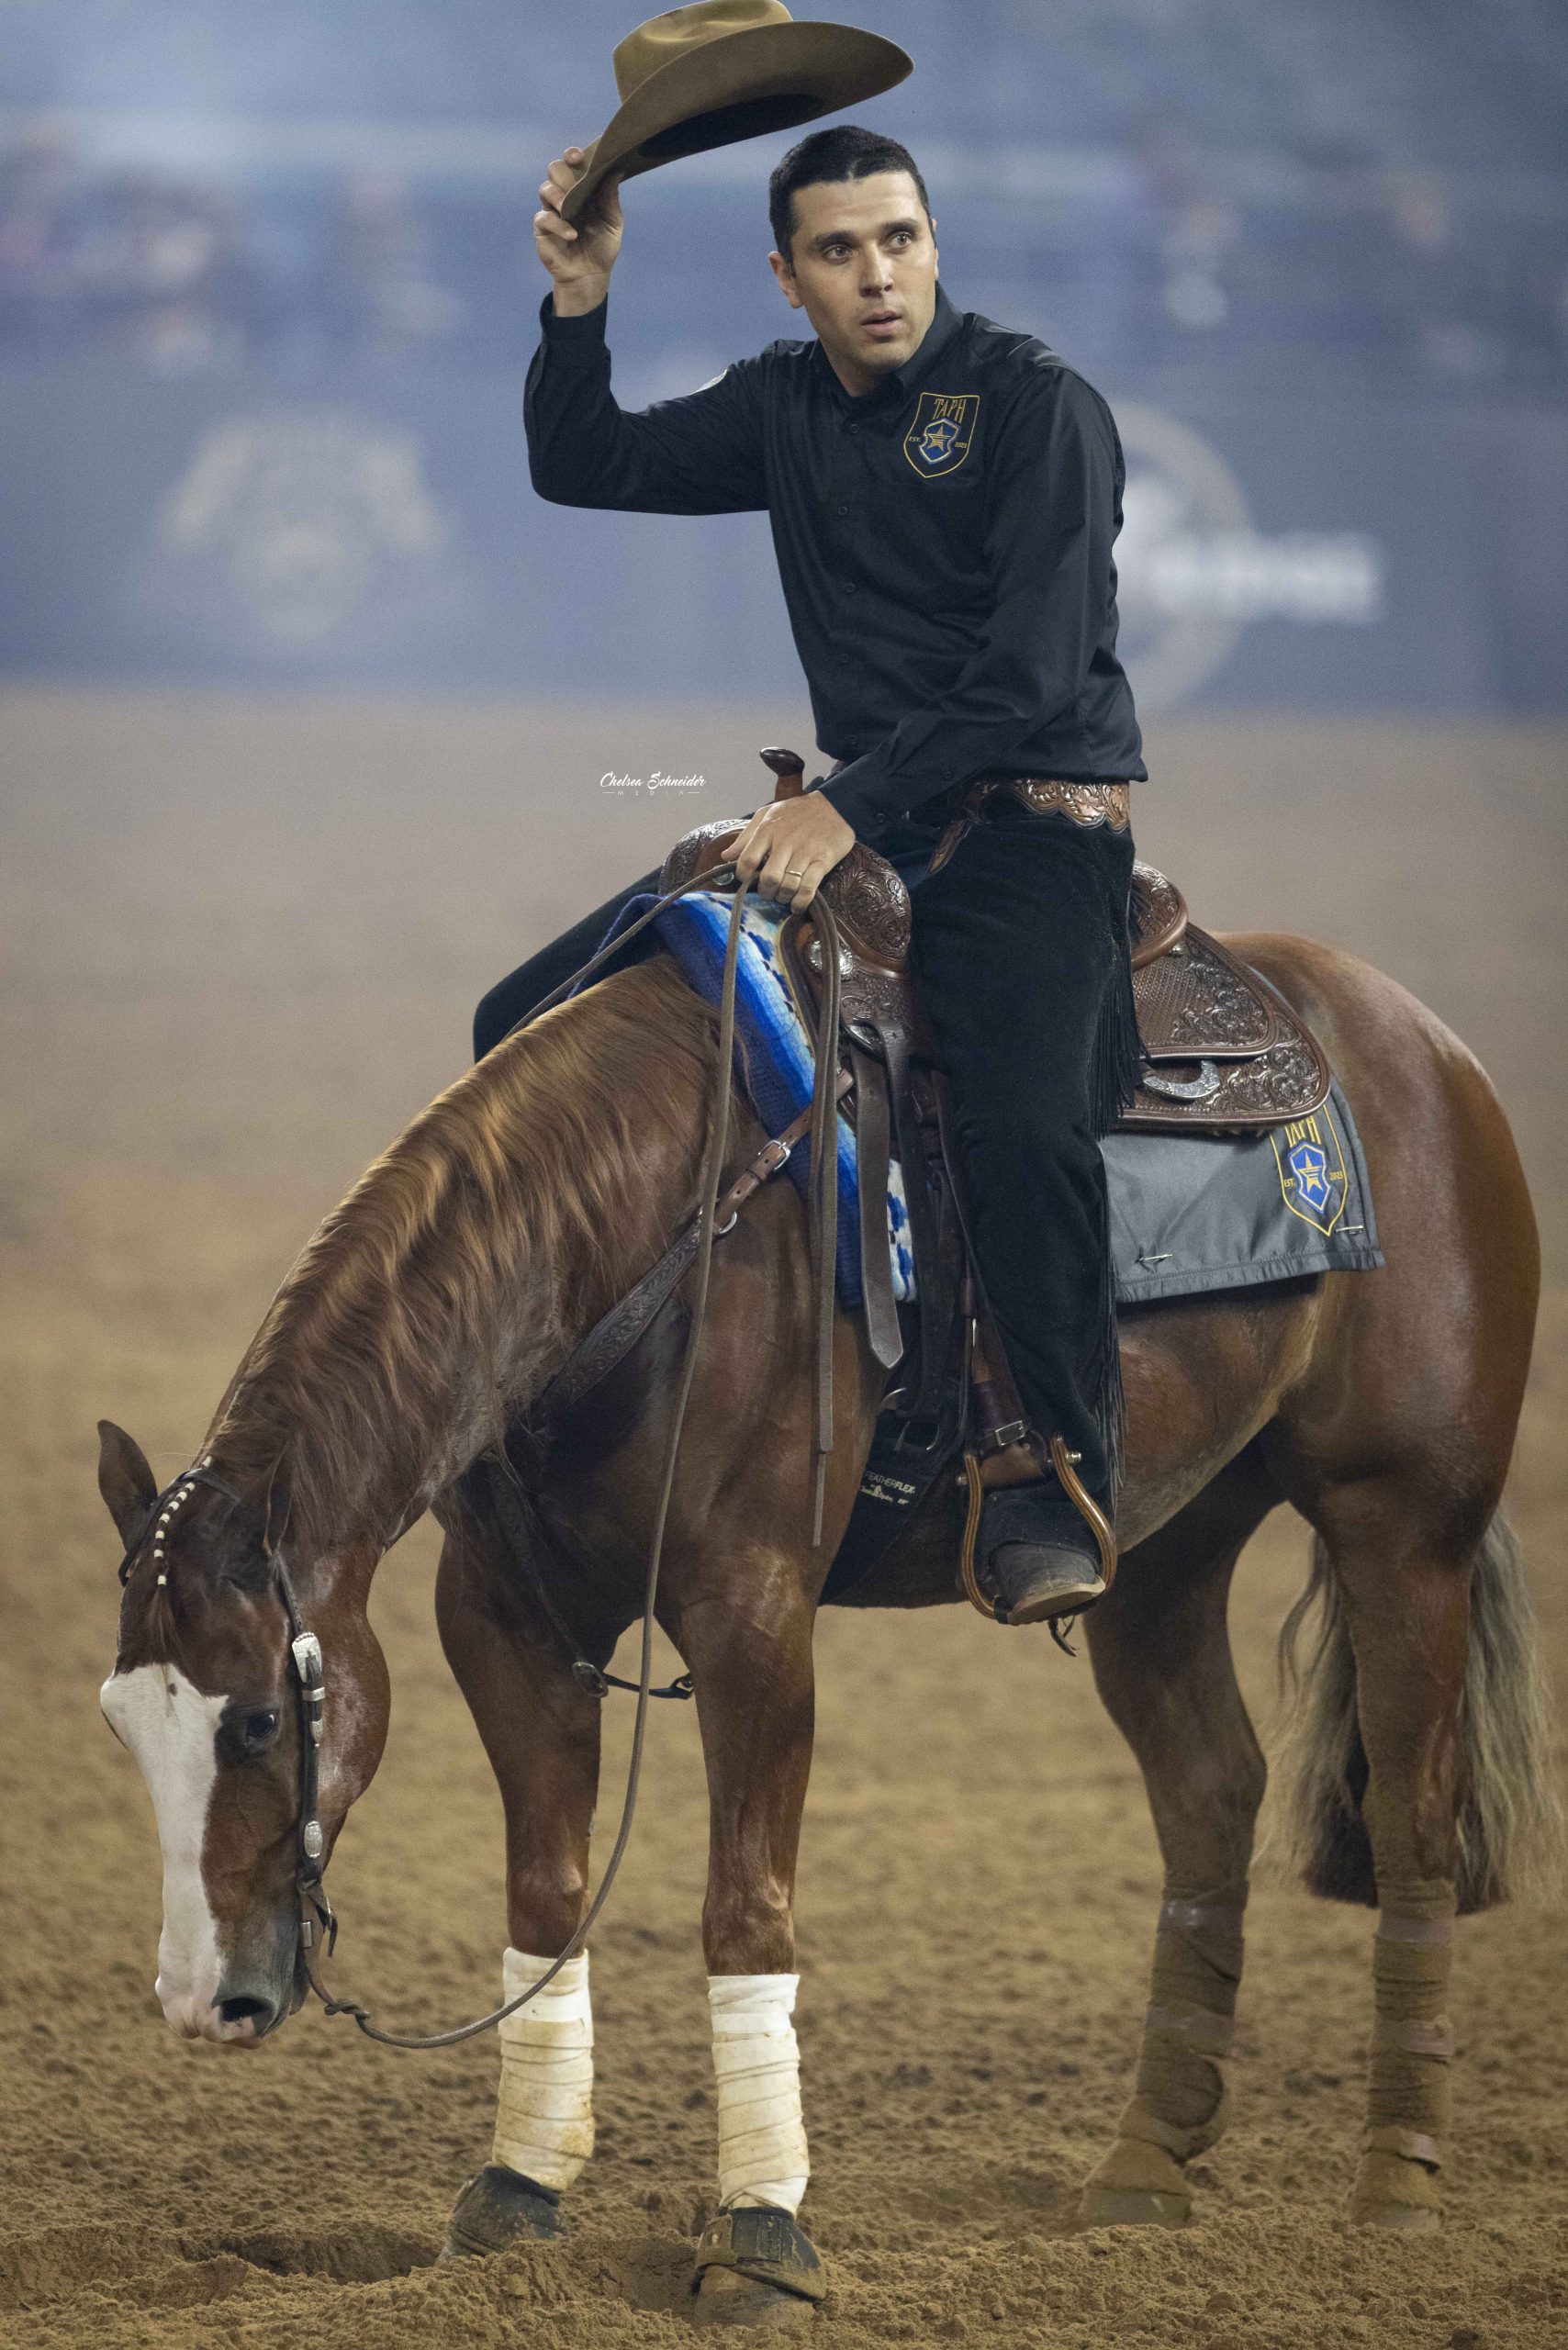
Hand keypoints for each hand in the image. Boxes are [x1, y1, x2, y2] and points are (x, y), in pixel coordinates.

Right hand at [534, 145, 624, 313]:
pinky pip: (544, 217)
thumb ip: (611, 198)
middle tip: (575, 183)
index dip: (572, 156)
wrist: (590, 276)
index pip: (573, 164)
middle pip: (555, 169)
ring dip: (558, 196)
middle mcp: (565, 194)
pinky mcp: (542, 227)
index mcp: (583, 189)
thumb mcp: (613, 223)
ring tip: (569, 209)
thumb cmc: (602, 248)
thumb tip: (616, 170)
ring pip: (545, 188)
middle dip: (564, 173)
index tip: (578, 157)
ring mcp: (552, 210)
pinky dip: (558, 225)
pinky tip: (571, 235)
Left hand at [728, 792, 855, 912]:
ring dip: (782, 897)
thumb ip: (745, 836)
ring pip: (788, 886)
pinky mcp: (823, 861)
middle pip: (768, 879)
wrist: (835, 805)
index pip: (747, 860)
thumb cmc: (797, 811)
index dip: (743, 876)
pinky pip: (808, 888)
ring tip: (783, 896)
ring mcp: (805, 852)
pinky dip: (800, 902)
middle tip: (768, 892)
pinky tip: (796, 905)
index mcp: (768, 830)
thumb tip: (725, 856)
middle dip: (765, 892)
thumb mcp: (767, 815)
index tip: (747, 880)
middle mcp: (785, 842)